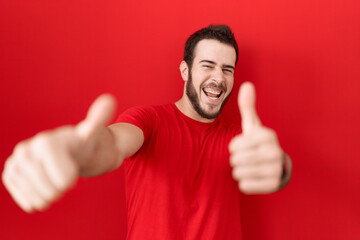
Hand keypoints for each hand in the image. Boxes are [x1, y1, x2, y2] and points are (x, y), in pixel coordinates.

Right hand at [2, 94, 115, 211]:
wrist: (71, 151)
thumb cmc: (85, 143)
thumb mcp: (95, 132)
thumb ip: (99, 118)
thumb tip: (109, 100)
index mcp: (46, 143)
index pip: (63, 181)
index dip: (70, 179)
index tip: (74, 165)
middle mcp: (25, 150)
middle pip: (50, 191)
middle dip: (62, 187)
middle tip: (65, 172)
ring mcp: (15, 163)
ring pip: (38, 199)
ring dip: (52, 194)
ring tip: (56, 177)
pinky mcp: (11, 175)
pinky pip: (28, 201)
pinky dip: (40, 199)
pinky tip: (45, 185)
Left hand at [229, 82, 284, 193]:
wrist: (274, 165)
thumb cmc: (258, 143)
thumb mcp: (252, 126)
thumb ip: (247, 107)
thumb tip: (246, 84)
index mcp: (268, 135)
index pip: (233, 146)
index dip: (234, 147)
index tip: (244, 145)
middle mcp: (275, 152)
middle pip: (235, 160)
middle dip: (236, 160)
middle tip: (247, 157)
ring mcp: (275, 169)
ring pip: (238, 173)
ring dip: (239, 171)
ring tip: (250, 166)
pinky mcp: (273, 185)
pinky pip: (244, 186)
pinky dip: (245, 183)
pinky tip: (254, 177)